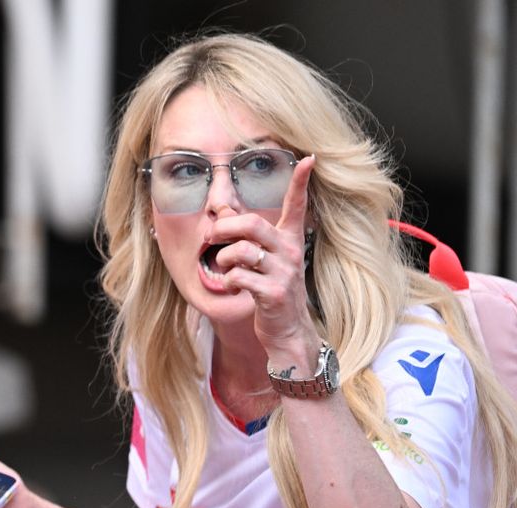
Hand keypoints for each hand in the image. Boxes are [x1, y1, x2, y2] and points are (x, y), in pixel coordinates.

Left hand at [209, 155, 319, 363]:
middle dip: (224, 228)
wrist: (288, 331)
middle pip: (251, 224)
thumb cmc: (271, 290)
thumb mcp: (262, 260)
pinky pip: (239, 276)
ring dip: (223, 258)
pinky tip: (234, 287)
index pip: (298, 206)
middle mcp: (290, 252)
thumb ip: (245, 235)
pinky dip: (228, 280)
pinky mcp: (274, 293)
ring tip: (226, 268)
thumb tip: (223, 209)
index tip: (309, 159)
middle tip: (215, 238)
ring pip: (241, 250)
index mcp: (288, 241)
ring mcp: (284, 273)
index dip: (301, 183)